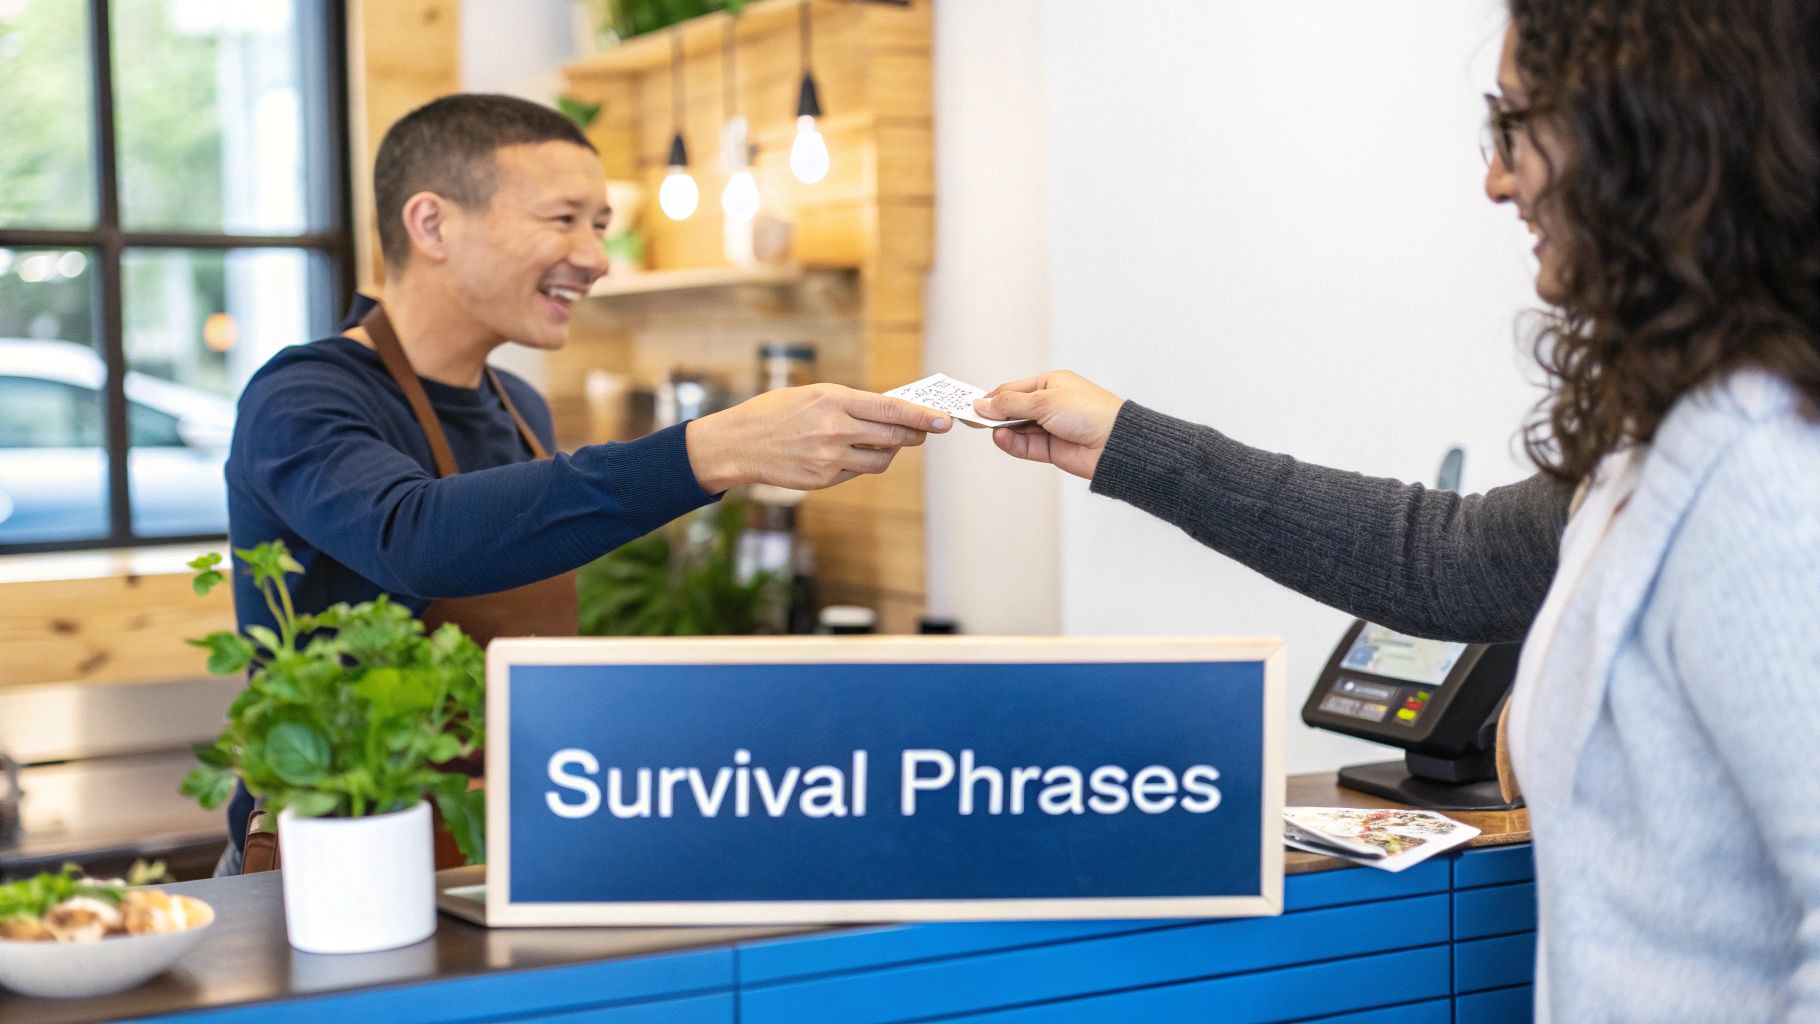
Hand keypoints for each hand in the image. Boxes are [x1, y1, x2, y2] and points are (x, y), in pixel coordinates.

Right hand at [685, 383, 950, 491]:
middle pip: (893, 437)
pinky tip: (850, 453)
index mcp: (834, 401)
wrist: (738, 444)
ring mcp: (830, 458)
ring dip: (889, 451)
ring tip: (883, 441)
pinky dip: (862, 463)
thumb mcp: (812, 394)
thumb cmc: (774, 412)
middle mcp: (835, 430)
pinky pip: (857, 472)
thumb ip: (849, 403)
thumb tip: (886, 411)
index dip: (922, 417)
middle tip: (924, 431)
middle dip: (914, 434)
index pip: (890, 410)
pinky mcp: (824, 479)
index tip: (943, 420)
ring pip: (880, 460)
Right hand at [972, 370, 1125, 479]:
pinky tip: (1002, 439)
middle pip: (1013, 410)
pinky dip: (1012, 444)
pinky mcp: (1052, 449)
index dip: (993, 398)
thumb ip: (1010, 404)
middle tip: (974, 420)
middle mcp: (1049, 405)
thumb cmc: (1089, 412)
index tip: (973, 405)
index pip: (1013, 389)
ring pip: (1017, 430)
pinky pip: (1026, 446)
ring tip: (991, 430)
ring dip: (1004, 430)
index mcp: (1050, 384)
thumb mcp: (1043, 401)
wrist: (1115, 443)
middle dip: (996, 415)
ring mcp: (1050, 428)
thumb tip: (983, 404)